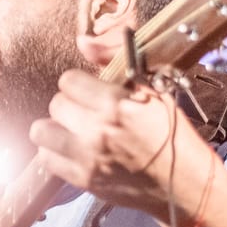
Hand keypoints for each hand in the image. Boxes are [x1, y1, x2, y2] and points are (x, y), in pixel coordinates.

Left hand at [28, 67, 215, 218]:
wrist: (184, 184)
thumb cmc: (172, 135)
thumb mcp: (154, 91)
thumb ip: (115, 62)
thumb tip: (83, 42)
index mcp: (117, 104)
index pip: (69, 80)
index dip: (79, 84)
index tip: (90, 93)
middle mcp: (98, 130)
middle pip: (56, 104)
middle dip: (69, 105)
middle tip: (85, 113)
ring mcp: (88, 157)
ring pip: (41, 131)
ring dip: (55, 128)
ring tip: (72, 131)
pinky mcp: (84, 180)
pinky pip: (46, 159)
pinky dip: (55, 153)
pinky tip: (72, 151)